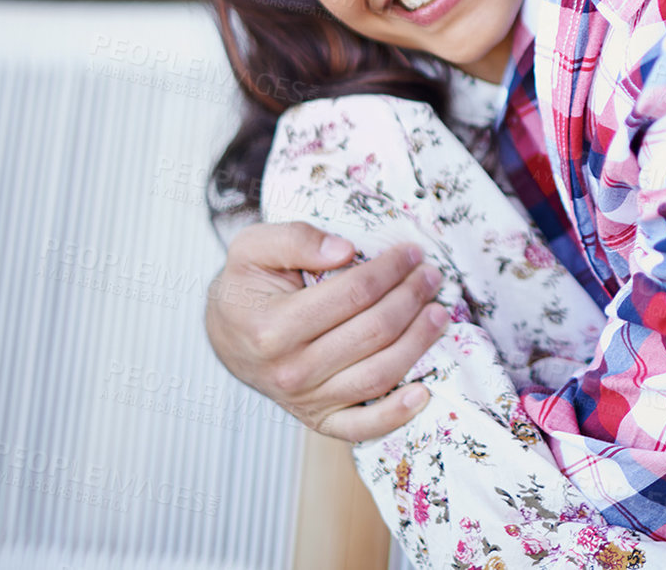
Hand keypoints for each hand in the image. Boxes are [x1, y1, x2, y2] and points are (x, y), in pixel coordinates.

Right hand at [203, 220, 452, 440]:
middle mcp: (290, 371)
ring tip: (438, 313)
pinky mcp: (318, 419)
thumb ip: (294, 238)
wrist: (227, 333)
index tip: (410, 253)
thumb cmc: (246, 288)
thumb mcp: (252, 248)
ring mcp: (305, 400)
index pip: (352, 294)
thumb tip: (344, 249)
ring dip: (417, 343)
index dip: (390, 270)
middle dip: (411, 299)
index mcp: (272, 327)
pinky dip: (396, 415)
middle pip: (373, 332)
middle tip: (431, 276)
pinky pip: (361, 427)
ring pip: (378, 374)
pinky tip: (424, 393)